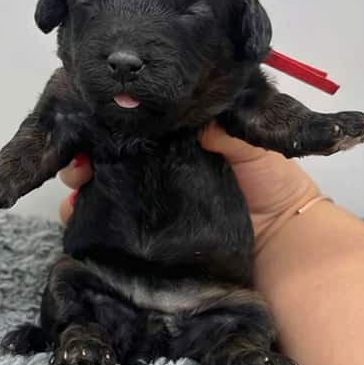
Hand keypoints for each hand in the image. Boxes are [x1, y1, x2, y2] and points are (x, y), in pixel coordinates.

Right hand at [57, 125, 319, 249]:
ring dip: (80, 178)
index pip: (134, 120)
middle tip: (76, 156)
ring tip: (74, 180)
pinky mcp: (146, 234)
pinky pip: (106, 222)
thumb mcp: (251, 143)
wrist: (291, 250)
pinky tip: (72, 211)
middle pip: (109, 149)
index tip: (88, 115)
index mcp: (179, 137)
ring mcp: (149, 199)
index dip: (108, 117)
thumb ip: (220, 126)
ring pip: (101, 182)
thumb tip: (178, 114)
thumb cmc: (274, 186)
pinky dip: (83, 215)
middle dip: (85, 148)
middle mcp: (158, 163)